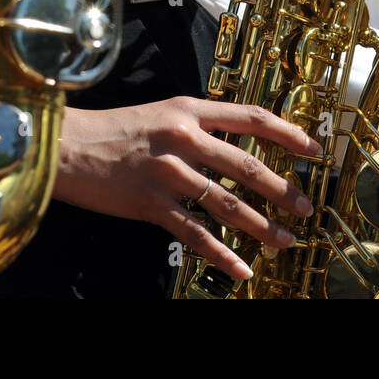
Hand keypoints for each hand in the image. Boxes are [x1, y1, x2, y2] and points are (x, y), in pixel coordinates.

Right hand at [54, 99, 323, 281]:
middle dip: (282, 189)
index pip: (252, 118)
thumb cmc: (112, 129)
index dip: (288, 133)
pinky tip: (240, 268)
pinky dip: (221, 254)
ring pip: (226, 203)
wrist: (65, 146)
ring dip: (260, 225)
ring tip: (284, 240)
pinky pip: (194, 233)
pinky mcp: (150, 204)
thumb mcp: (160, 112)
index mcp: (189, 110)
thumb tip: (235, 142)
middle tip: (304, 207)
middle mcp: (183, 138)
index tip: (313, 149)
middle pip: (246, 166)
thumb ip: (197, 124)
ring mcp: (168, 173)